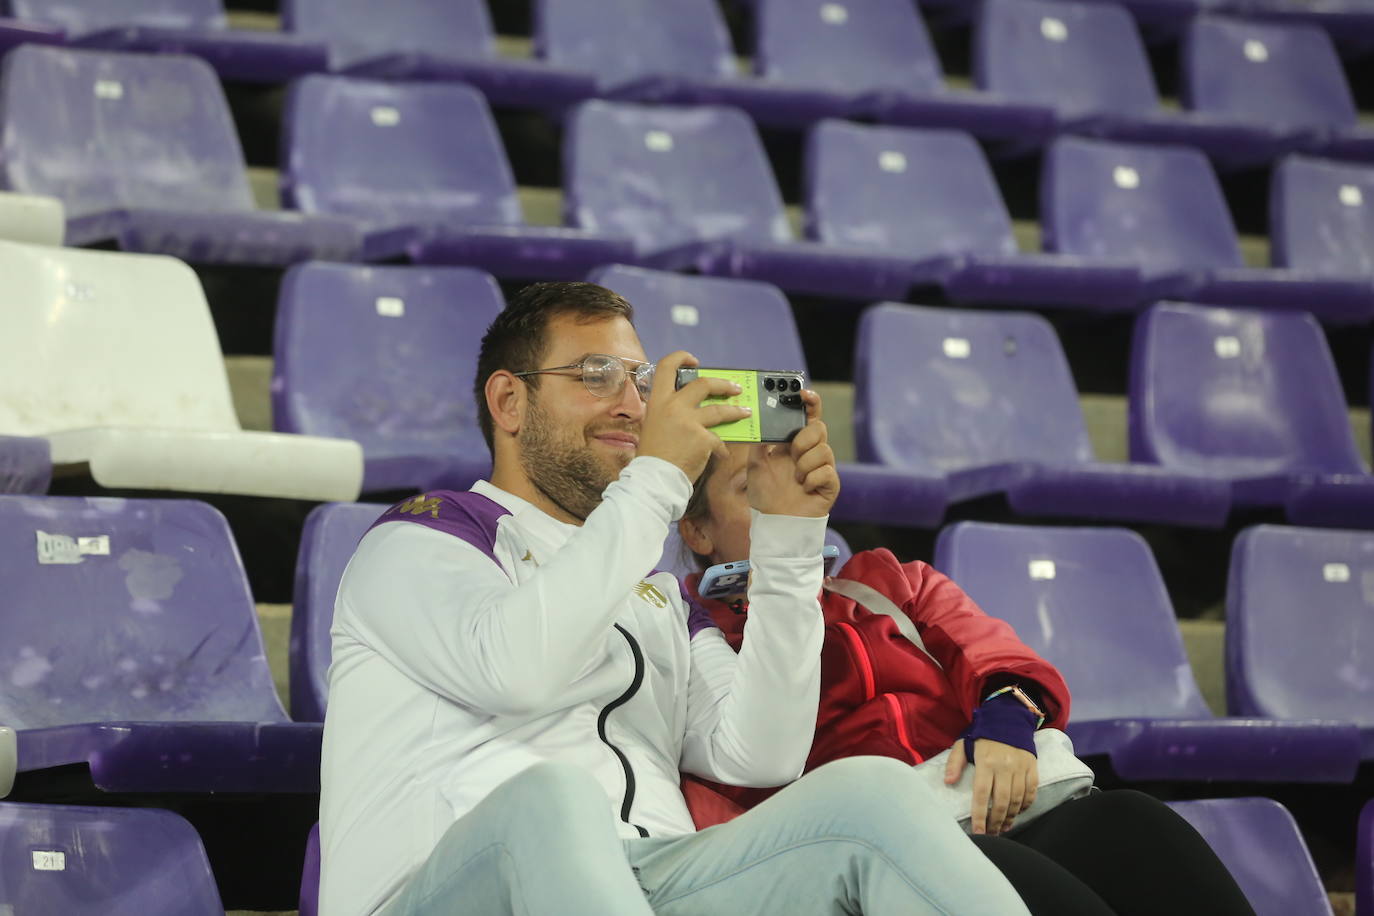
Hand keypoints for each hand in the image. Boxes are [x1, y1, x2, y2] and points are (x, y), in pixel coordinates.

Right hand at [639, 351, 751, 482]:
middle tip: (734, 388)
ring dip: (736, 411)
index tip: (694, 361)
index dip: (681, 357)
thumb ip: (670, 411)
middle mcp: (674, 406)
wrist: (655, 478)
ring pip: (720, 410)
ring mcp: (690, 421)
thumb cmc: (652, 454)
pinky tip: (720, 453)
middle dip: (723, 384)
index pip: (666, 367)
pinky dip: (721, 447)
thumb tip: (691, 408)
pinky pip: (718, 439)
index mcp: (658, 401)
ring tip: (745, 412)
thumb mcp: (654, 424)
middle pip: (704, 384)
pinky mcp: (704, 438)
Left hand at [745, 390, 838, 517]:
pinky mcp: (830, 485)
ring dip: (805, 463)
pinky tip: (804, 487)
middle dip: (804, 438)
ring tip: (796, 477)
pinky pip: (827, 471)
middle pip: (819, 428)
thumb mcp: (755, 463)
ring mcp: (822, 468)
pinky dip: (812, 478)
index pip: (807, 416)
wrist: (775, 523)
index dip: (810, 402)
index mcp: (794, 444)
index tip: (802, 393)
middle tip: (792, 453)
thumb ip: (760, 440)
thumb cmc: (766, 495)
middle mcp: (810, 453)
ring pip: (824, 449)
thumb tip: (762, 420)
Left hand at [944, 738, 1037, 835]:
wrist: (1009, 718)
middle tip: (991, 834)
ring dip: (1010, 817)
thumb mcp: (964, 744)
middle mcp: (1004, 766)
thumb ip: (955, 763)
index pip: (982, 794)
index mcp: (985, 762)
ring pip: (1017, 800)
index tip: (978, 832)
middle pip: (1001, 801)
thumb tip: (948, 782)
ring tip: (1003, 828)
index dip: (980, 816)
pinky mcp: (1032, 767)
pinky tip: (1018, 813)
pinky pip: (1031, 792)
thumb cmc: (983, 735)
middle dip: (995, 822)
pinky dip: (1025, 805)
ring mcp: (1020, 767)